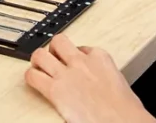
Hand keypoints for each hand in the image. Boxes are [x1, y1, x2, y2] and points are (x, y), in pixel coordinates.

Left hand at [25, 34, 154, 122]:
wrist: (121, 120)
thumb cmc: (124, 109)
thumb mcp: (119, 83)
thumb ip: (106, 78)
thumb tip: (103, 85)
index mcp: (100, 58)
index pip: (82, 47)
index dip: (76, 55)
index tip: (74, 62)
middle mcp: (81, 61)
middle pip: (59, 41)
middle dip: (54, 49)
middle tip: (52, 59)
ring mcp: (66, 74)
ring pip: (41, 54)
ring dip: (38, 60)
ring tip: (39, 67)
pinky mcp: (55, 90)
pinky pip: (33, 76)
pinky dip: (31, 77)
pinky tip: (34, 81)